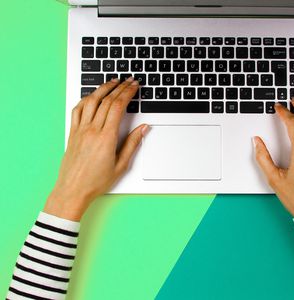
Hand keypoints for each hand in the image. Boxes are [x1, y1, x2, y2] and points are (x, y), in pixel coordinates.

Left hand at [44, 77, 147, 220]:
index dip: (128, 93)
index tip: (134, 86)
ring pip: (91, 101)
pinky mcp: (72, 133)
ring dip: (102, 88)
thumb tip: (143, 128)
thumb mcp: (121, 165)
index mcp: (106, 138)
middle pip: (106, 100)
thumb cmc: (96, 181)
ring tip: (112, 81)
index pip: (118, 106)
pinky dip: (85, 99)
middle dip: (119, 87)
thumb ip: (133, 144)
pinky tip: (91, 96)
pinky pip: (77, 110)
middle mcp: (92, 130)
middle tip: (129, 81)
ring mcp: (80, 130)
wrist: (73, 190)